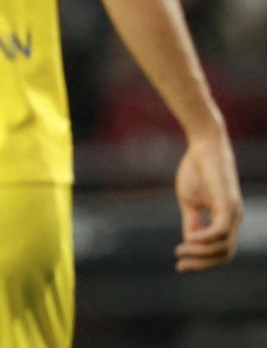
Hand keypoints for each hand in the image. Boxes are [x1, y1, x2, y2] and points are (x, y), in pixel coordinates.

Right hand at [174, 133, 242, 272]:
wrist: (203, 146)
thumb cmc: (196, 170)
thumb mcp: (190, 202)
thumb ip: (192, 222)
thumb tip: (190, 243)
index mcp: (226, 218)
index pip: (220, 250)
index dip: (201, 261)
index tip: (180, 264)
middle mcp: (234, 218)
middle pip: (224, 254)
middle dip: (202, 264)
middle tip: (180, 267)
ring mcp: (234, 212)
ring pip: (224, 247)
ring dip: (201, 254)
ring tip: (181, 251)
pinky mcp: (228, 204)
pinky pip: (220, 231)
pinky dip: (204, 239)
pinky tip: (189, 240)